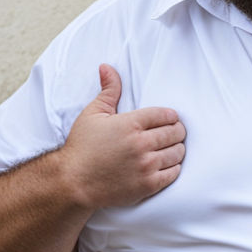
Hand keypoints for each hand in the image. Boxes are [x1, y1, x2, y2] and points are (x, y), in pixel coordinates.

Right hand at [59, 64, 185, 208]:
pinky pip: (174, 173)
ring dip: (176, 149)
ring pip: (178, 152)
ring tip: (169, 148)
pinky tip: (165, 165)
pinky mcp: (148, 184)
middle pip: (176, 132)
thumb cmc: (81, 147)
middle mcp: (141, 143)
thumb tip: (107, 67)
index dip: (170, 116)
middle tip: (171, 133)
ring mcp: (146, 165)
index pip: (166, 114)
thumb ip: (108, 91)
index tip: (168, 120)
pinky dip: (173, 167)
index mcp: (130, 123)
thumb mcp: (92, 114)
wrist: (72, 183)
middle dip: (176, 131)